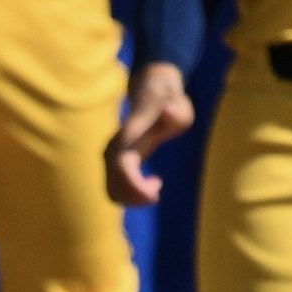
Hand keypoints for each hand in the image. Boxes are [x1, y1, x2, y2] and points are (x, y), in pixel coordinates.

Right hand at [107, 62, 195, 206]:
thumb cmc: (168, 101)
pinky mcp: (115, 163)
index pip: (121, 167)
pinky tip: (150, 182)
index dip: (134, 187)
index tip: (155, 195)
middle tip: (157, 192)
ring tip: (155, 185)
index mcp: (129, 135)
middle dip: (135, 198)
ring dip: (133, 198)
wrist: (150, 92)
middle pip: (114, 185)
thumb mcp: (180, 104)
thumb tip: (168, 112)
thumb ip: (177, 112)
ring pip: (112, 190)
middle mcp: (114, 148)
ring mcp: (112, 156)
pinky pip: (115, 189)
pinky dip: (130, 195)